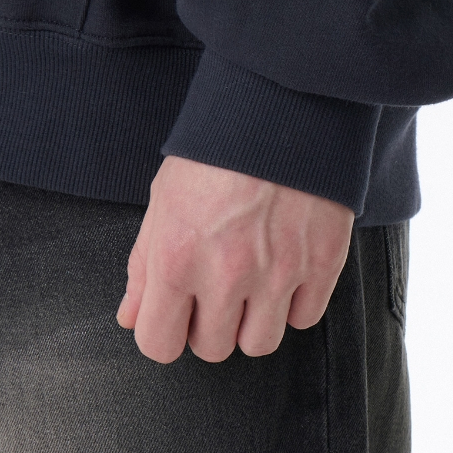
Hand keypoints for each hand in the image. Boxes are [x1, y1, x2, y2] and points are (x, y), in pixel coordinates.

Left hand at [117, 155, 353, 363]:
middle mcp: (226, 273)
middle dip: (209, 323)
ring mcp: (277, 272)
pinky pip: (305, 319)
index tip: (174, 314)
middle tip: (215, 286)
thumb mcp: (163, 199)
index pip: (159, 344)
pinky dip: (295, 303)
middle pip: (212, 348)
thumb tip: (131, 317)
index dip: (164, 332)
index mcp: (176, 256)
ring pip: (259, 343)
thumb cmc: (217, 148)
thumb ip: (143, 265)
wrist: (282, 104)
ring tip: (251, 282)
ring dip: (252, 321)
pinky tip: (284, 270)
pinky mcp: (321, 263)